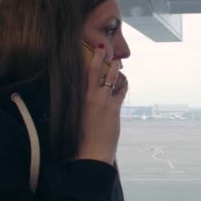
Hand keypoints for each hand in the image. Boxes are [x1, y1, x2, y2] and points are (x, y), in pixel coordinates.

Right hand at [76, 45, 127, 163]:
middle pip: (100, 70)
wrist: (91, 152)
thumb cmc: (81, 137)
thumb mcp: (76, 116)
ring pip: (113, 78)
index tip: (99, 48)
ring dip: (117, 70)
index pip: (86, 72)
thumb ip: (80, 102)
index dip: (95, 58)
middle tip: (109, 51)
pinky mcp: (114, 108)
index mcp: (79, 96)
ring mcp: (104, 101)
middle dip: (106, 58)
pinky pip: (122, 90)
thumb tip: (83, 95)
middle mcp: (91, 95)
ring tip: (117, 66)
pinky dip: (123, 84)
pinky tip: (123, 83)